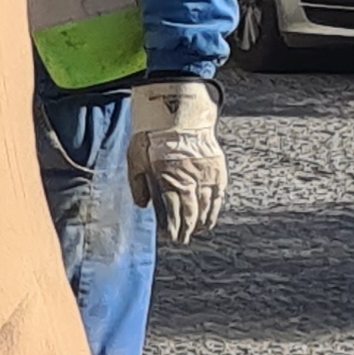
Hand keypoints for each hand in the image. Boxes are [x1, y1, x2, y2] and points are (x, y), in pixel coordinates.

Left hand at [126, 78, 227, 243]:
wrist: (176, 114)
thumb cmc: (151, 137)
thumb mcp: (135, 159)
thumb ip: (138, 185)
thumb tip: (143, 206)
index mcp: (167, 177)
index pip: (172, 210)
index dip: (172, 227)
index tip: (170, 237)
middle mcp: (189, 178)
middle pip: (190, 211)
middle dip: (186, 228)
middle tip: (182, 240)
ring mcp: (205, 173)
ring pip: (206, 205)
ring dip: (200, 221)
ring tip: (195, 231)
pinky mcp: (216, 168)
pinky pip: (218, 194)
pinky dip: (215, 209)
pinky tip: (210, 219)